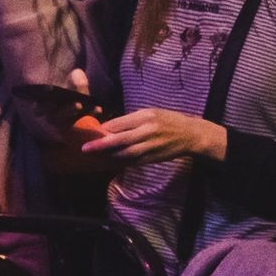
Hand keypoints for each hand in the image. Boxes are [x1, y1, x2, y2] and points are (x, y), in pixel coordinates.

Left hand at [79, 106, 227, 162]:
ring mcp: (151, 147)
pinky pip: (133, 162)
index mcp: (146, 117)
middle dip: (102, 145)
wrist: (190, 135)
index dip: (104, 129)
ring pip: (126, 154)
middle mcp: (148, 132)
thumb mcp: (150, 112)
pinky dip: (120, 163)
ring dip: (108, 156)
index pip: (121, 123)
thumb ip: (130, 120)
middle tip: (85, 148)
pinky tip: (108, 162)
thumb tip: (108, 128)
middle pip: (121, 140)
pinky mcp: (153, 159)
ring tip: (94, 157)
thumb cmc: (167, 120)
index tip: (89, 131)